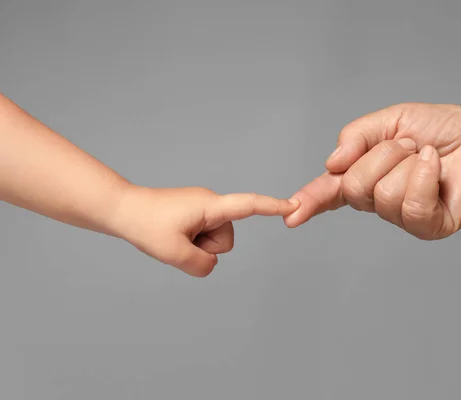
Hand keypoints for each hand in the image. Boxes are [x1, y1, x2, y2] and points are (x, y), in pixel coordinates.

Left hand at [114, 186, 298, 276]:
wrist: (122, 208)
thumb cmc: (145, 224)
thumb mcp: (173, 252)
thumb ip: (201, 265)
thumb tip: (212, 264)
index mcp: (210, 205)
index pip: (248, 205)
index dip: (272, 207)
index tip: (294, 205)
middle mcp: (211, 203)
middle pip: (226, 238)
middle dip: (207, 247)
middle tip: (178, 241)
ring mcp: (203, 207)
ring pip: (215, 240)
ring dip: (197, 245)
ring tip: (173, 237)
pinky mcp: (195, 212)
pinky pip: (204, 235)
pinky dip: (192, 241)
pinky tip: (173, 236)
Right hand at [284, 103, 460, 238]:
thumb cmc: (441, 130)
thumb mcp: (390, 120)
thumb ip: (355, 136)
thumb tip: (331, 164)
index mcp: (366, 175)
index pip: (330, 192)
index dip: (310, 201)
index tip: (291, 213)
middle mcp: (379, 200)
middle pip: (354, 187)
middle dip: (380, 155)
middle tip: (407, 145)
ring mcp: (402, 217)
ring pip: (381, 194)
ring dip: (405, 161)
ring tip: (426, 155)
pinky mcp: (427, 227)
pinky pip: (410, 203)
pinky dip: (424, 174)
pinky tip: (436, 165)